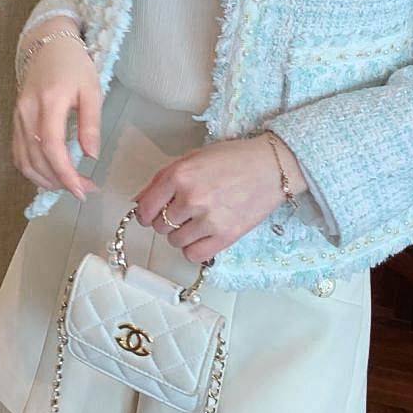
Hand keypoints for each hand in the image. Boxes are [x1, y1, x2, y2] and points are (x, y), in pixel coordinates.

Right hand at [13, 16, 100, 200]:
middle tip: (82, 190)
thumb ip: (91, 123)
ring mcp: (18, 117)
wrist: (48, 44)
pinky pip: (18, 153)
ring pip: (24, 160)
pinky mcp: (15, 120)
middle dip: (59, 182)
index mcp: (49, 102)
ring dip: (45, 180)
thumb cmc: (73, 64)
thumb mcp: (91, 89)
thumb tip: (91, 155)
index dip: (65, 173)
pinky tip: (49, 175)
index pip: (52, 147)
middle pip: (36, 159)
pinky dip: (32, 170)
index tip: (82, 190)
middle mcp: (27, 112)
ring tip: (68, 186)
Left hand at [131, 133, 308, 263]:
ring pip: (175, 241)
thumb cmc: (235, 158)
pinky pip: (193, 254)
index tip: (151, 214)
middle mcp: (191, 198)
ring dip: (181, 234)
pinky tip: (202, 236)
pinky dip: (193, 249)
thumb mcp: (194, 158)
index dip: (146, 213)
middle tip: (184, 211)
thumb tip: (140, 201)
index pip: (145, 208)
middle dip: (167, 220)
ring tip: (198, 221)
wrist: (272, 167)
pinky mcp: (224, 236)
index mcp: (179, 175)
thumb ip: (163, 179)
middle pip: (159, 226)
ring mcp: (207, 219)